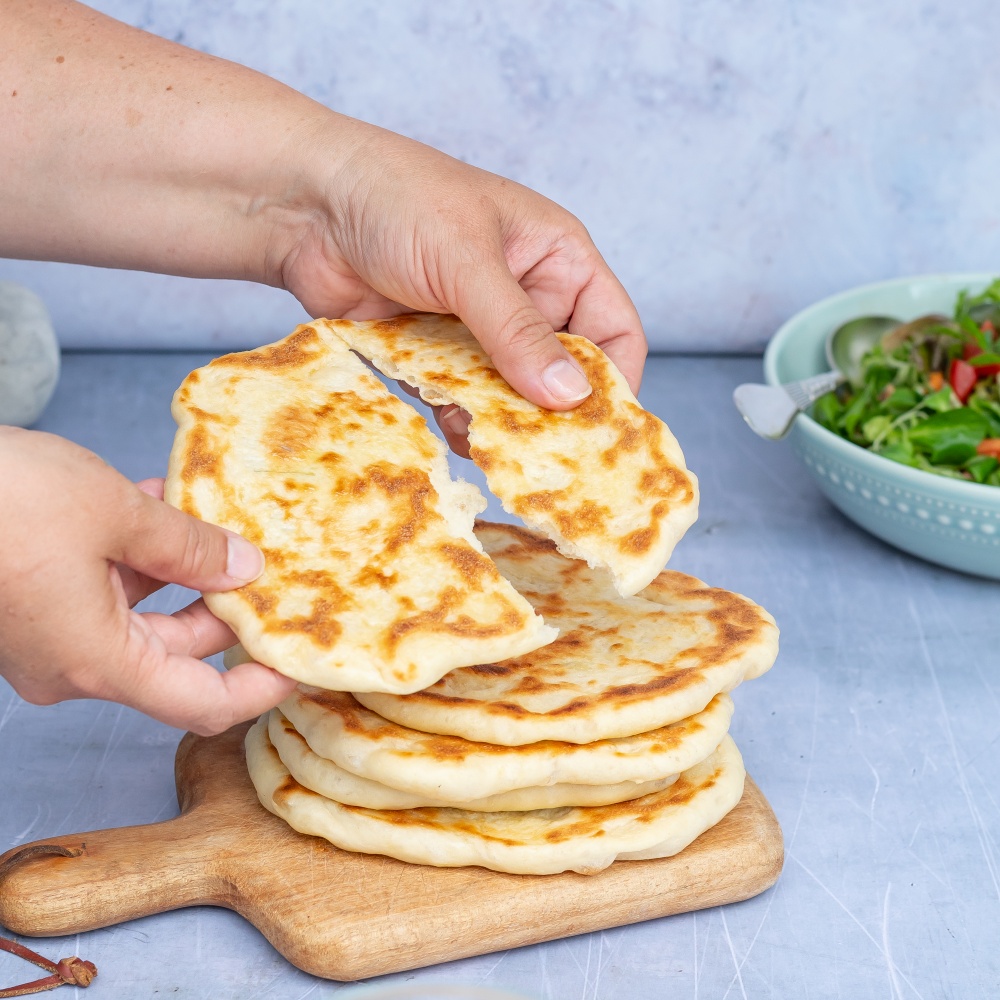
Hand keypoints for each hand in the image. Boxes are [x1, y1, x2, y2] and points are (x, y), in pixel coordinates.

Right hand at [0, 428, 295, 733]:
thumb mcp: (115, 515)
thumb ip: (189, 547)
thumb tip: (244, 566)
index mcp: (96, 662)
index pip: (201, 704)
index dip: (260, 690)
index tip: (303, 663)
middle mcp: (70, 663)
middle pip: (175, 653)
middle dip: (225, 607)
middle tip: (269, 563)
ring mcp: (45, 635)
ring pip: (139, 614)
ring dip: (181, 568)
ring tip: (214, 518)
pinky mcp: (28, 603)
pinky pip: (101, 589)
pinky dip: (136, 554)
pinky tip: (158, 503)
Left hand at [279, 129, 646, 454]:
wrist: (302, 205)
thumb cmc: (395, 198)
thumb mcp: (466, 261)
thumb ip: (517, 331)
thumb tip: (571, 396)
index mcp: (555, 258)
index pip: (612, 328)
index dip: (615, 379)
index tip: (604, 431)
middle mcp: (525, 295)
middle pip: (563, 370)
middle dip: (557, 412)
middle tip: (552, 459)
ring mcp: (478, 326)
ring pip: (512, 390)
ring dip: (508, 421)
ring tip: (503, 455)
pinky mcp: (435, 352)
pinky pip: (464, 397)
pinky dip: (463, 419)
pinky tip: (458, 437)